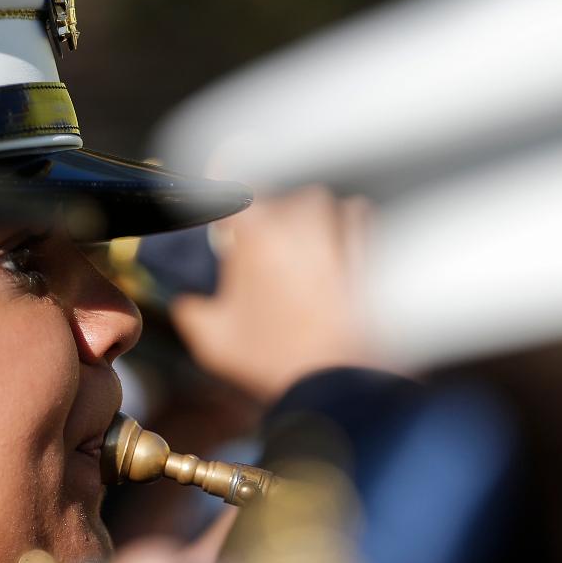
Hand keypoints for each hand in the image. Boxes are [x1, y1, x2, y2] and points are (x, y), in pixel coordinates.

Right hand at [171, 187, 374, 404]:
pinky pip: (356, 221)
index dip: (220, 181)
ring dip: (306, 220)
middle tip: (260, 249)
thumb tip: (188, 302)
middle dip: (267, 216)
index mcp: (258, 232)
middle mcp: (302, 219)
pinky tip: (335, 262)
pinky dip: (344, 232)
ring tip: (298, 256)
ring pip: (318, 204)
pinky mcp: (373, 247)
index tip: (218, 181)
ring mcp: (343, 229)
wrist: (340, 381)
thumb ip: (191, 310)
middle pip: (277, 195)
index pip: (231, 183)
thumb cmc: (276, 360)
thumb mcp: (213, 340)